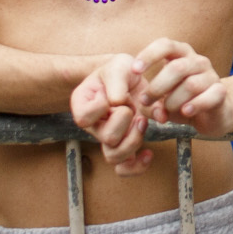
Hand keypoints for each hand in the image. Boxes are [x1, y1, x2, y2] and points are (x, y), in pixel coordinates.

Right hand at [70, 55, 151, 176]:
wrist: (129, 77)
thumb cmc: (119, 71)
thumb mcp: (117, 66)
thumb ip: (116, 81)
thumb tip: (118, 103)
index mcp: (83, 105)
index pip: (84, 118)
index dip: (100, 110)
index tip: (112, 97)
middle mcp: (94, 125)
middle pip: (105, 138)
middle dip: (123, 123)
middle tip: (131, 107)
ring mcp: (109, 137)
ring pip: (114, 156)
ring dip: (133, 140)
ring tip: (142, 121)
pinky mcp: (126, 143)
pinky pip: (126, 167)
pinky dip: (138, 166)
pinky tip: (149, 153)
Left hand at [129, 38, 230, 131]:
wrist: (214, 112)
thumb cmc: (182, 101)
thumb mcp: (161, 98)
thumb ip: (150, 100)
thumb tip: (145, 105)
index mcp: (181, 54)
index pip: (166, 45)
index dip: (149, 55)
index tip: (134, 71)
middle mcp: (198, 61)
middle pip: (177, 67)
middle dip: (157, 87)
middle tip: (145, 101)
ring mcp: (211, 75)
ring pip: (191, 85)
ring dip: (173, 101)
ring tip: (166, 112)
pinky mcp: (220, 92)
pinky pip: (209, 96)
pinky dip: (195, 105)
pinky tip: (186, 112)